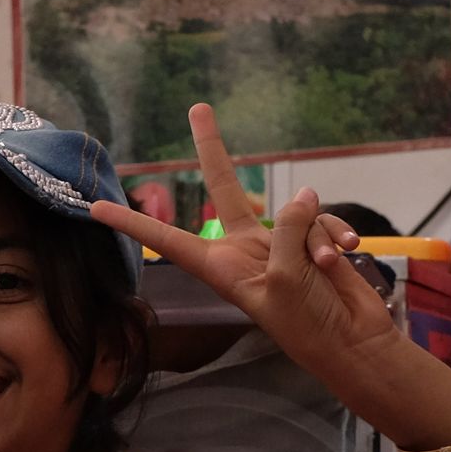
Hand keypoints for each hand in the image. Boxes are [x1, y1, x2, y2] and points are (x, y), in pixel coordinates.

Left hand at [87, 105, 450, 447]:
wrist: (354, 344)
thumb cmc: (308, 324)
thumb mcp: (284, 279)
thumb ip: (286, 230)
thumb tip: (302, 196)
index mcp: (222, 267)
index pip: (169, 239)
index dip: (133, 224)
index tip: (95, 208)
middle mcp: (246, 248)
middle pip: (224, 187)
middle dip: (213, 148)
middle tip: (197, 107)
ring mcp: (281, 242)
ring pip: (295, 209)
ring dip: (315, 233)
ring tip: (324, 267)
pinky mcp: (313, 241)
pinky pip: (323, 219)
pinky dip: (336, 234)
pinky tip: (346, 256)